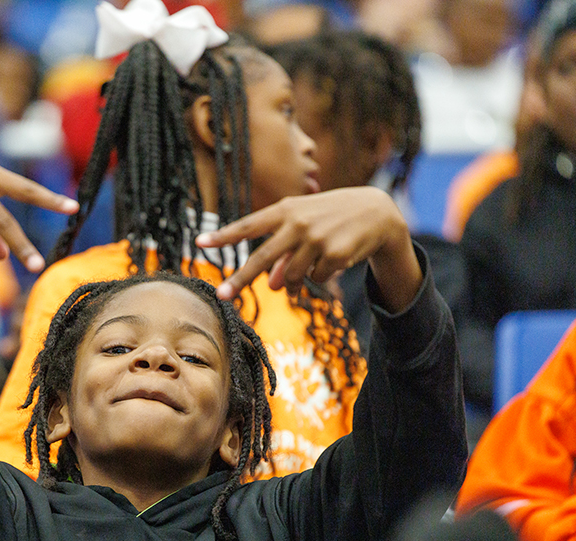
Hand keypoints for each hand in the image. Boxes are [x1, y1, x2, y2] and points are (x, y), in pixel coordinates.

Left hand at [195, 187, 421, 312]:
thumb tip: (273, 286)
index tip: (199, 242)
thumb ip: (283, 252)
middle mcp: (298, 223)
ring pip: (291, 276)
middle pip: (262, 258)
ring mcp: (317, 239)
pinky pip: (316, 279)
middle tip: (221, 295)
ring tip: (304, 270)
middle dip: (240, 279)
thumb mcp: (303, 227)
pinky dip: (320, 276)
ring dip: (293, 282)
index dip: (223, 235)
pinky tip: (332, 259)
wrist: (376, 212)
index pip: (248, 225)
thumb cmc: (329, 217)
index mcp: (285, 210)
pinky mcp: (336, 254)